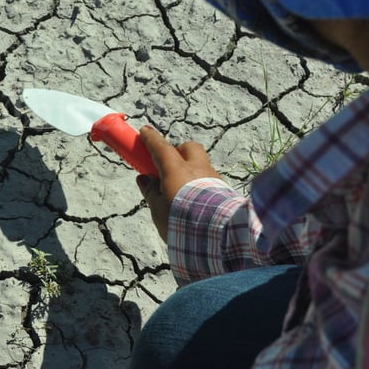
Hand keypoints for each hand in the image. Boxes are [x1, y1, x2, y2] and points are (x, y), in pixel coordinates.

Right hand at [136, 126, 221, 241]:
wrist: (218, 236)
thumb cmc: (181, 221)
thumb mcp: (158, 209)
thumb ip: (151, 192)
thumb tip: (145, 179)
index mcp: (176, 170)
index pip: (161, 148)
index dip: (151, 139)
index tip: (144, 131)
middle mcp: (197, 169)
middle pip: (189, 148)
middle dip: (178, 151)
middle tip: (167, 166)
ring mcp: (213, 179)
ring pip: (201, 166)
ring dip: (190, 172)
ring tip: (181, 192)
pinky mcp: (224, 192)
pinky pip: (209, 182)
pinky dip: (200, 186)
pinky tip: (195, 202)